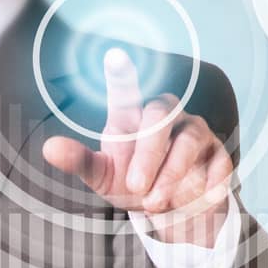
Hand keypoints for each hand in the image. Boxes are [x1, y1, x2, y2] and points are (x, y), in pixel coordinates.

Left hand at [42, 47, 233, 246]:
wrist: (172, 212)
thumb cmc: (133, 184)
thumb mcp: (103, 177)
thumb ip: (79, 161)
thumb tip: (48, 149)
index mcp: (132, 117)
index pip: (126, 91)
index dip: (121, 74)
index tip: (114, 55)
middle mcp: (165, 116)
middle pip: (160, 115)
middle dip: (149, 152)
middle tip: (136, 186)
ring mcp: (195, 132)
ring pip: (189, 139)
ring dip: (172, 173)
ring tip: (155, 203)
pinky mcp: (218, 154)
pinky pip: (218, 162)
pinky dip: (207, 183)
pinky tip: (198, 200)